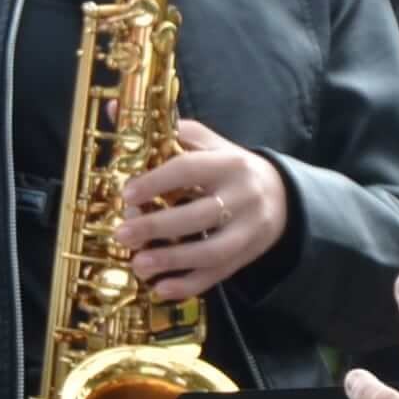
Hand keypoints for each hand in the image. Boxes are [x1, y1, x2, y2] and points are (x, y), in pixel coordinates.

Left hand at [118, 119, 288, 302]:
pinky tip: (160, 288)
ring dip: (171, 260)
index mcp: (229, 162)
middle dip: (157, 226)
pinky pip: (217, 276)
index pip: (190, 169)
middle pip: (199, 215)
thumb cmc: (229, 167)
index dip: (157, 181)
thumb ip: (166, 131)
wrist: (281, 195)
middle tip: (122, 234)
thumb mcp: (206, 143)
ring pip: (210, 251)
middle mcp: (243, 196)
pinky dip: (188, 285)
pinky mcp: (246, 256)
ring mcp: (248, 230)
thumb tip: (117, 109)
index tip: (127, 193)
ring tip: (138, 265)